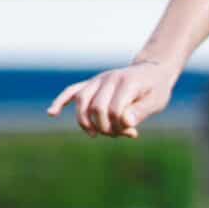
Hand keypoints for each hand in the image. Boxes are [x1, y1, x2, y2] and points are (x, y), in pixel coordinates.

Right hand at [49, 59, 177, 138]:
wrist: (153, 72)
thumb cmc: (155, 90)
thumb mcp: (156, 101)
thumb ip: (141, 111)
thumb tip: (126, 123)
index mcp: (127, 82)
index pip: (115, 109)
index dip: (120, 126)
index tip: (132, 133)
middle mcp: (109, 78)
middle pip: (96, 107)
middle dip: (105, 126)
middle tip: (119, 134)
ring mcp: (98, 80)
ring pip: (82, 101)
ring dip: (85, 121)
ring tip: (94, 134)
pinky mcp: (91, 83)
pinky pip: (72, 91)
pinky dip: (61, 102)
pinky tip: (52, 114)